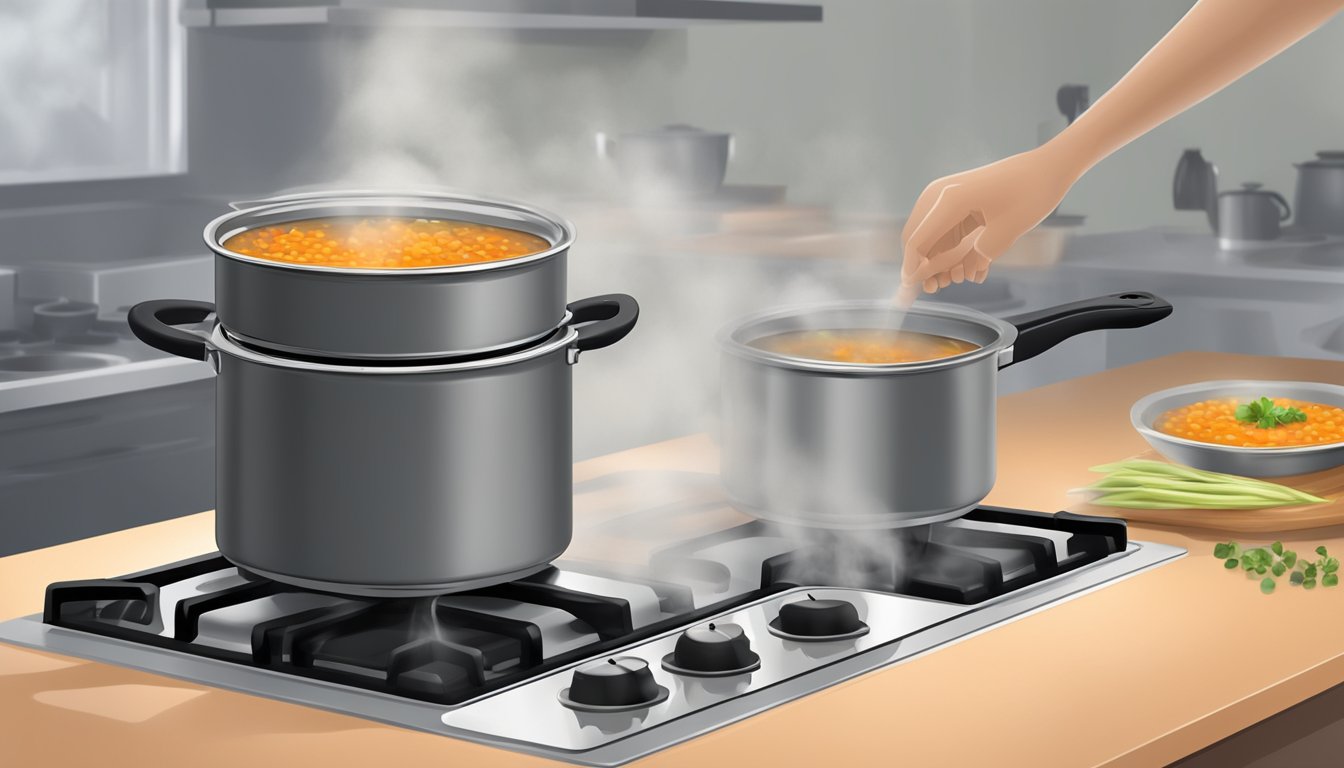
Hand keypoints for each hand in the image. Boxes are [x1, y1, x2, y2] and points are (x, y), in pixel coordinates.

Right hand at [899, 146, 1078, 295]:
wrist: (1048, 166)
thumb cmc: (1030, 194)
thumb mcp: (1005, 233)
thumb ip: (976, 257)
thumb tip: (957, 274)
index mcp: (949, 200)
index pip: (917, 242)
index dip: (912, 271)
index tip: (909, 294)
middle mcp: (940, 195)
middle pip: (916, 238)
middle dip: (922, 266)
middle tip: (936, 289)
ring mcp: (946, 194)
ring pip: (928, 235)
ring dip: (937, 259)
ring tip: (955, 279)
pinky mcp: (956, 198)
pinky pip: (944, 228)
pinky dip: (949, 248)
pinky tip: (967, 266)